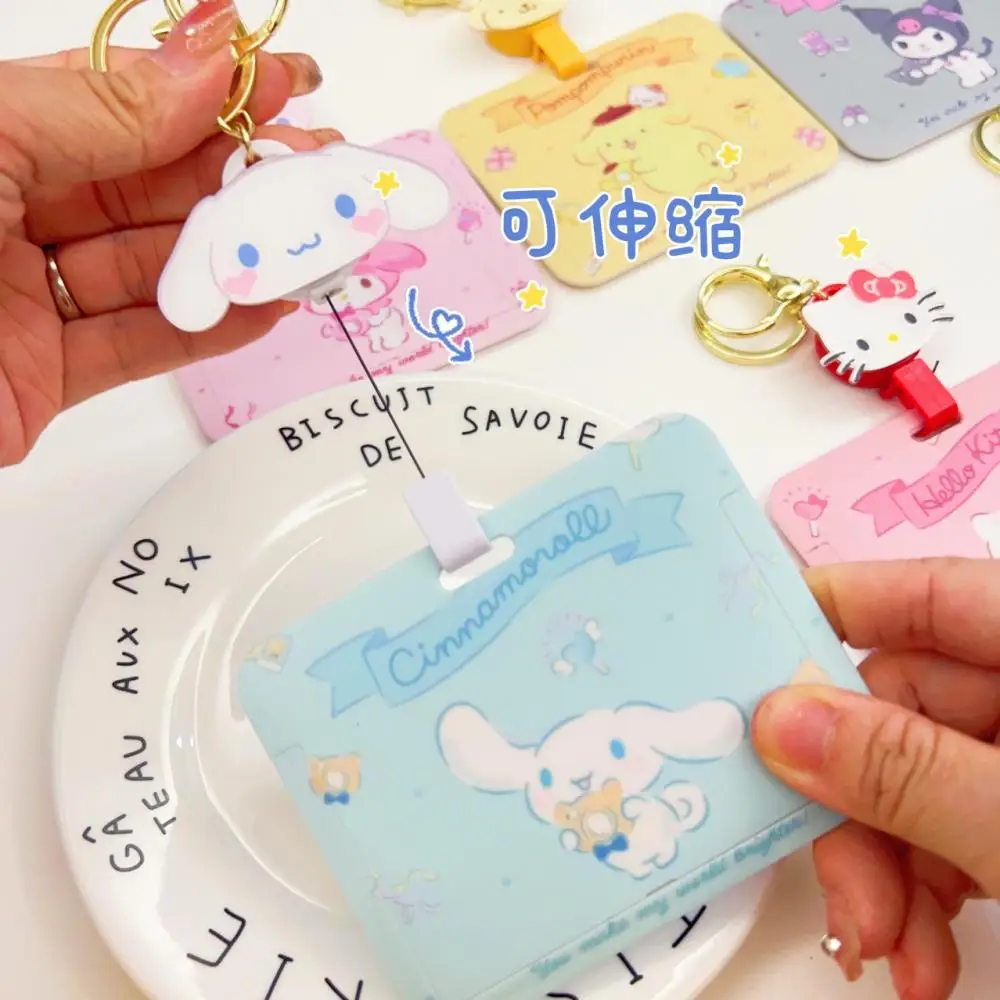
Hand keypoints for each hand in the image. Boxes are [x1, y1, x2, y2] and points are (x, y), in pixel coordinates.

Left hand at [0, 0, 341, 463]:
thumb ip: (92, 110)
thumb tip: (200, 61)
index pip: (108, 102)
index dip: (199, 89)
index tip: (277, 80)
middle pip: (143, 188)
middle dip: (240, 176)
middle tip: (319, 170)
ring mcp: (16, 301)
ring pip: (150, 271)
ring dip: (238, 257)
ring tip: (313, 241)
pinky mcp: (34, 382)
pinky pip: (134, 348)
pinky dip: (205, 331)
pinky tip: (263, 304)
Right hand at [752, 559, 999, 999]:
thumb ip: (912, 773)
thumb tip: (781, 718)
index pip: (928, 594)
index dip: (832, 613)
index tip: (750, 656)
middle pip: (905, 713)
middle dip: (858, 808)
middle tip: (847, 898)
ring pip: (917, 782)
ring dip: (886, 869)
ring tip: (891, 953)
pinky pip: (954, 833)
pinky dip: (924, 893)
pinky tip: (921, 952)